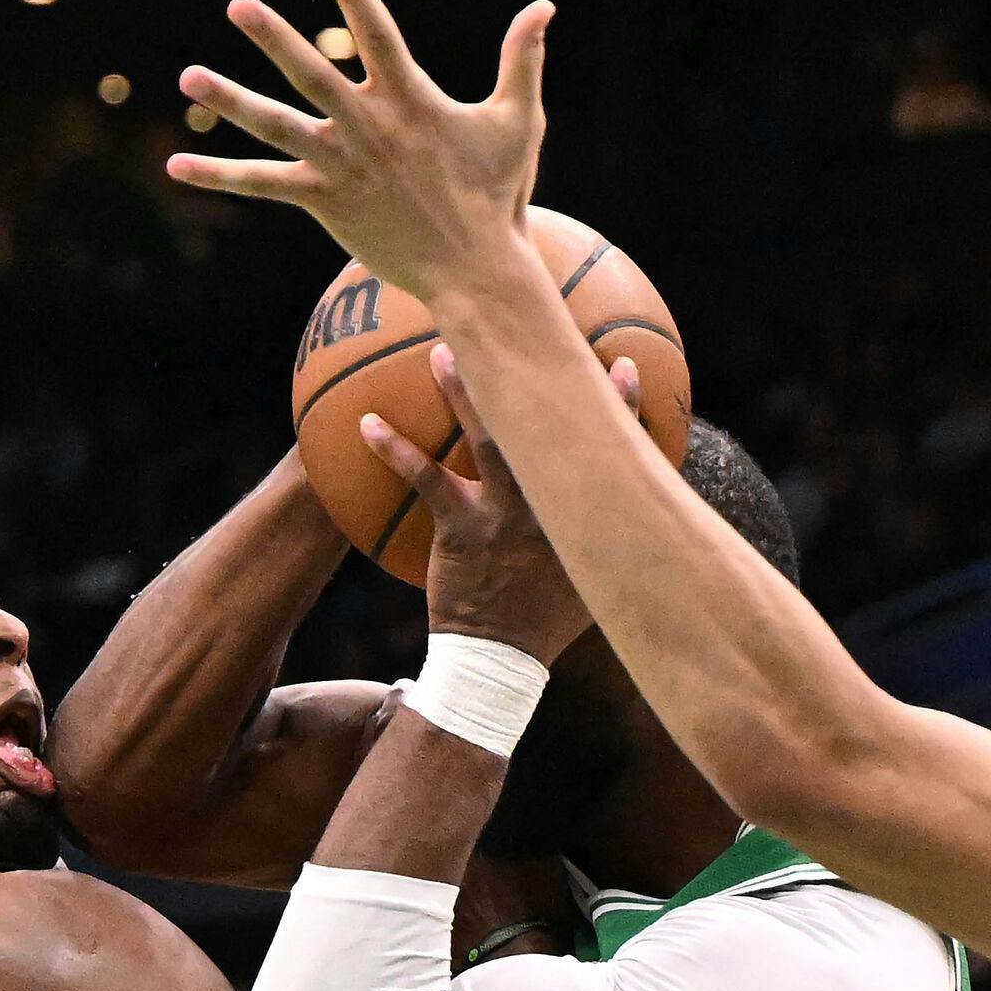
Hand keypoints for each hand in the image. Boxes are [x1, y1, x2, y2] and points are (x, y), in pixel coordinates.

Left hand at [166, 0, 553, 303]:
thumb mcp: (519, 121)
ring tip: (187, 76)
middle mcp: (368, 126)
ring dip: (228, 100)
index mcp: (410, 98)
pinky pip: (261, 186)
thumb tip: (545, 5)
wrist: (475, 268)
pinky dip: (218, 176)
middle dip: (271, 35)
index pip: (376, 28)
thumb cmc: (498, 195)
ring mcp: (341, 164)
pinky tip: (175, 167)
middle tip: (237, 3)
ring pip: (274, 125)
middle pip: (310, 69)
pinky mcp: (323, 201)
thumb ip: (523, 58)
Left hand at [362, 346, 641, 661]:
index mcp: (587, 517)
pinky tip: (366, 424)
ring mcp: (506, 515)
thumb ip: (606, 542)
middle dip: (544, 376)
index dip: (621, 408)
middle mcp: (552, 507)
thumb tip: (624, 516)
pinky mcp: (461, 529)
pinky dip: (394, 449)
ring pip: (489, 439)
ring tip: (442, 350)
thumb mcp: (592, 582)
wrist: (500, 663)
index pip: (614, 453)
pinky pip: (425, 478)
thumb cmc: (544, 620)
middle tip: (529, 326)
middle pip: (551, 428)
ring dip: (465, 392)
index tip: (625, 366)